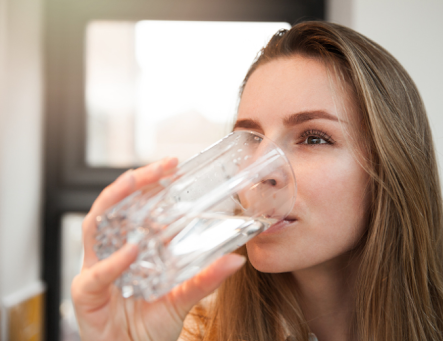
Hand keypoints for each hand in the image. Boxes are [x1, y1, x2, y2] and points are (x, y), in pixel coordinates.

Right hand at [71, 158, 245, 340]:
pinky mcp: (86, 293)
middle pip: (115, 206)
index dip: (153, 185)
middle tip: (161, 166)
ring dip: (114, 201)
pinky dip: (113, 261)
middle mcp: (114, 251)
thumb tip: (237, 260)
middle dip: (134, 182)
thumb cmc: (150, 325)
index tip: (176, 168)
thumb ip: (206, 279)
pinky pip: (96, 273)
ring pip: (95, 225)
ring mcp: (98, 268)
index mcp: (134, 247)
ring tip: (135, 183)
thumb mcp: (183, 297)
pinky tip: (130, 249)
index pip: (138, 207)